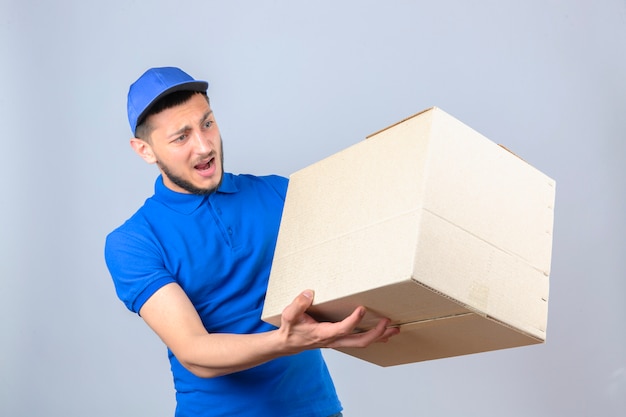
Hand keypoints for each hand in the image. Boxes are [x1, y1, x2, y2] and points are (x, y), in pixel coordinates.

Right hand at [277, 290, 399, 352]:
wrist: (289, 343)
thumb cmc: (291, 329)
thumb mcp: (289, 315)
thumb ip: (298, 304)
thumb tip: (309, 292)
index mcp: (323, 334)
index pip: (342, 329)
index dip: (354, 320)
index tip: (362, 308)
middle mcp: (334, 340)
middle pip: (360, 341)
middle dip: (376, 332)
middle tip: (388, 322)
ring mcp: (338, 341)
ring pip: (362, 343)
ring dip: (379, 336)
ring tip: (394, 329)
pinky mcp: (340, 339)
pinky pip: (359, 341)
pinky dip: (373, 337)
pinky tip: (383, 333)